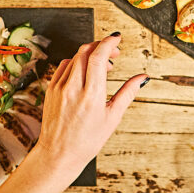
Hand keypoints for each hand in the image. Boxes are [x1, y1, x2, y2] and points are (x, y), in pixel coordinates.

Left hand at [33, 34, 147, 184]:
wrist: (58, 154)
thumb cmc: (88, 140)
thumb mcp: (113, 117)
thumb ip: (128, 93)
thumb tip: (143, 77)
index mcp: (91, 95)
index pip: (98, 57)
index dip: (109, 43)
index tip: (117, 38)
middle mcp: (73, 88)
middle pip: (85, 51)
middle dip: (101, 45)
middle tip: (114, 53)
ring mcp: (59, 88)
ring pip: (75, 57)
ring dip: (90, 54)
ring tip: (102, 67)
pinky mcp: (50, 89)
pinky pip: (63, 66)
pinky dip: (76, 62)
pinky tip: (84, 72)